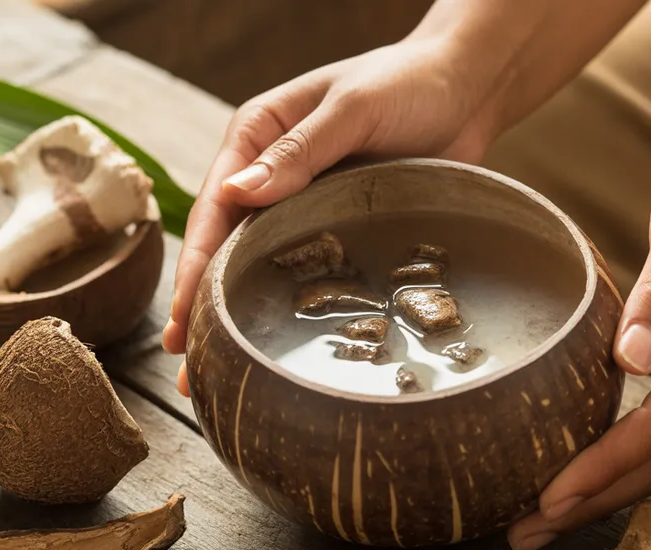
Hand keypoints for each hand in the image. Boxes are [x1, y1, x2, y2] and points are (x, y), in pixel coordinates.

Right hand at [162, 39, 500, 394]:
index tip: (183, 314)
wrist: (467, 87)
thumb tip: (237, 194)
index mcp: (257, 133)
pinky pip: (307, 265)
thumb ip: (299, 151)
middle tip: (186, 359)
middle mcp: (270, 171)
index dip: (195, 265)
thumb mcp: (353, 109)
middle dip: (203, 300)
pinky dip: (286, 301)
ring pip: (259, 260)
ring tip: (215, 366)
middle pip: (225, 242)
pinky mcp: (338, 222)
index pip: (214, 206)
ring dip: (238, 308)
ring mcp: (304, 200)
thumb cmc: (408, 82)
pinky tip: (276, 338)